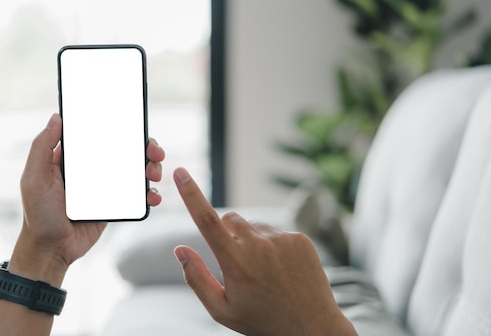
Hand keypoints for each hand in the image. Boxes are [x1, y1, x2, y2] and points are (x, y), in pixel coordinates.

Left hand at [10, 113, 164, 285]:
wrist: (52, 250)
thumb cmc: (38, 214)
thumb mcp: (34, 179)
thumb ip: (42, 147)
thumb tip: (56, 118)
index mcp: (74, 158)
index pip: (100, 134)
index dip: (119, 126)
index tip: (134, 125)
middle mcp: (92, 169)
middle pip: (125, 150)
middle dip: (145, 147)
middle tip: (154, 152)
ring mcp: (106, 187)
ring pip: (135, 170)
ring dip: (151, 167)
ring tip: (154, 173)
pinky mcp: (115, 204)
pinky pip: (137, 195)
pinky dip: (150, 193)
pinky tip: (153, 196)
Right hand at [172, 168, 356, 335]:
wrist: (312, 327)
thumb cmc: (262, 320)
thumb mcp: (222, 310)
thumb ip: (196, 278)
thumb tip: (179, 249)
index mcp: (236, 263)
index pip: (207, 221)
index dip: (191, 194)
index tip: (180, 173)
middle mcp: (259, 246)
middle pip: (229, 219)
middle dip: (225, 232)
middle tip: (236, 261)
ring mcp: (282, 239)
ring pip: (253, 226)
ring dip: (250, 240)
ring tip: (264, 271)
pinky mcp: (300, 238)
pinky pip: (275, 231)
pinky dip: (272, 245)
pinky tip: (281, 269)